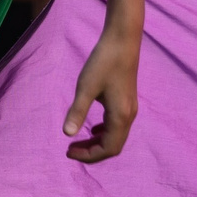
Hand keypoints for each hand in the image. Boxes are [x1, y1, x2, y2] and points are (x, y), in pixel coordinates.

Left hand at [62, 31, 138, 162]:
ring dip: (98, 142)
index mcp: (120, 116)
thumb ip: (77, 111)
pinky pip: (118, 126)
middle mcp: (129, 116)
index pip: (108, 149)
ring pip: (116, 137)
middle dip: (92, 152)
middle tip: (71, 149)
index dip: (88, 155)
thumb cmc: (104, 61)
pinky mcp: (127, 101)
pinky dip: (105, 131)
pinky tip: (93, 127)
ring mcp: (130, 108)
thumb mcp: (86, 87)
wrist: (123, 40)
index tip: (68, 151)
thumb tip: (66, 134)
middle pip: (113, 146)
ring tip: (79, 141)